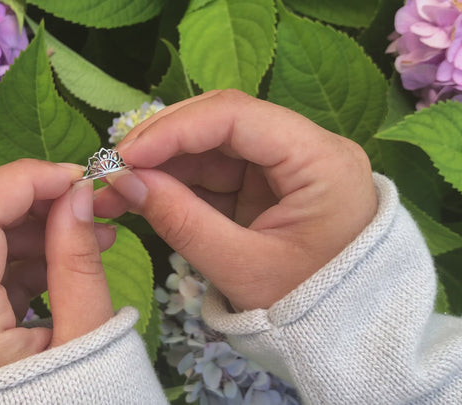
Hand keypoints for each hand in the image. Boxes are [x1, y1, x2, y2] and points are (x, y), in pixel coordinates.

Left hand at [0, 160, 113, 380]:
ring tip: (90, 232)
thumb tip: (77, 195)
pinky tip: (68, 256)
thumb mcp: (86, 341)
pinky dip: (21, 251)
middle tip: (81, 197)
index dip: (25, 181)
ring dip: (26, 222)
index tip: (80, 179)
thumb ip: (78, 263)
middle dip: (24, 193)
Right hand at [94, 90, 377, 310]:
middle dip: (163, 142)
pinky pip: (217, 171)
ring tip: (117, 186)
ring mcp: (286, 164)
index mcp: (319, 160)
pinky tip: (144, 193)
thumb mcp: (241, 269)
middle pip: (222, 121)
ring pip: (213, 145)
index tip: (125, 156)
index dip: (174, 129)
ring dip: (164, 163)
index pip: (236, 116)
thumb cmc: (310, 309)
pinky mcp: (268, 184)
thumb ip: (181, 220)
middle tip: (112, 168)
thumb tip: (123, 182)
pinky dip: (178, 182)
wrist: (349, 336)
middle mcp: (306, 148)